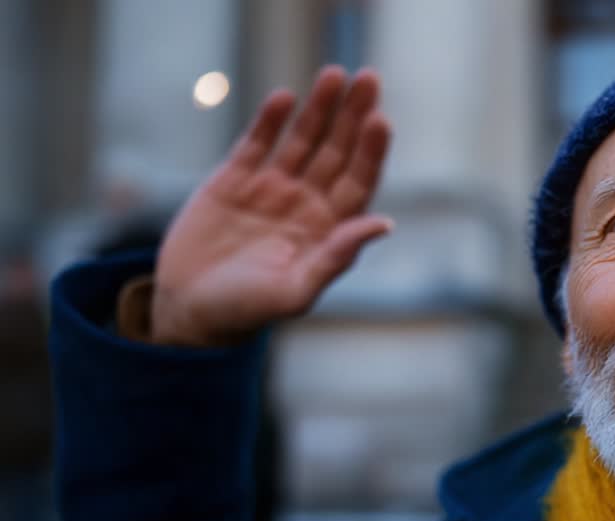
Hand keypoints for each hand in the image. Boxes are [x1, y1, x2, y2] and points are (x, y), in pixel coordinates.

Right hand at [151, 66, 392, 346]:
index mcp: (328, 229)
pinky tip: (285, 98)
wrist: (189, 311)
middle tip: (368, 78)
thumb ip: (337, 257)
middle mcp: (306, 203)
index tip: (381, 120)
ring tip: (333, 74)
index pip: (358, 181)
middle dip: (352, 116)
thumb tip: (384, 224)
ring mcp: (271, 188)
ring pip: (302, 140)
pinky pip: (257, 143)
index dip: (370, 151)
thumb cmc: (247, 311)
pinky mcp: (233, 179)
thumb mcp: (295, 292)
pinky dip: (270, 121)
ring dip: (318, 108)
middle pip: (336, 151)